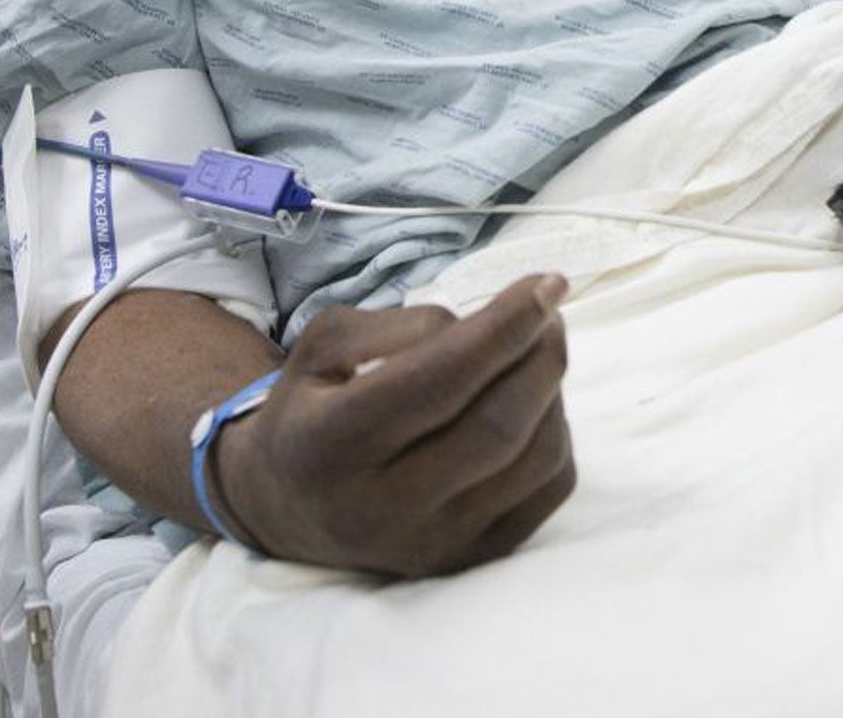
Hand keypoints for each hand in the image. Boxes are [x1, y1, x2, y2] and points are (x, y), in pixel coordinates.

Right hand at [215, 273, 574, 577]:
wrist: (286, 507)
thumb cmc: (313, 407)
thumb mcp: (325, 346)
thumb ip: (401, 327)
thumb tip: (489, 327)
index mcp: (329, 445)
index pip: (437, 381)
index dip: (504, 327)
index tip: (548, 283)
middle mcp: (380, 509)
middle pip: (497, 425)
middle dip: (541, 354)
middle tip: (549, 310)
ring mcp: (432, 545)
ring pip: (536, 457)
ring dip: (552, 390)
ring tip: (536, 352)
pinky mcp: (471, 559)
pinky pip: (550, 488)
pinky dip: (556, 433)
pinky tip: (532, 406)